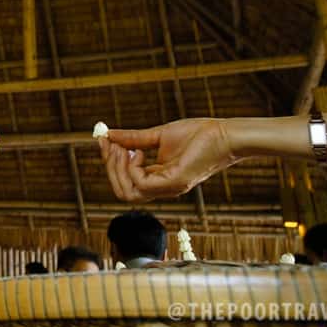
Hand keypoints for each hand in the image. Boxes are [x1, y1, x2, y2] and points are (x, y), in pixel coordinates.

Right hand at [100, 118, 238, 201]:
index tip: (103, 140)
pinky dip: (132, 168)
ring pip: (128, 192)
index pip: (125, 182)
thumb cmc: (198, 135)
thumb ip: (133, 138)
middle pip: (122, 192)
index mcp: (158, 179)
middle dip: (110, 168)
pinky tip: (140, 151)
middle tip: (110, 145)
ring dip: (117, 169)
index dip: (109, 163)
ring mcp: (168, 188)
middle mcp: (162, 188)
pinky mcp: (175, 182)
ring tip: (122, 148)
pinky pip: (141, 183)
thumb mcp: (158, 135)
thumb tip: (109, 135)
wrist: (224, 134)